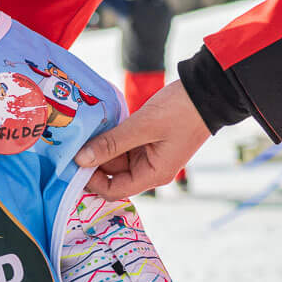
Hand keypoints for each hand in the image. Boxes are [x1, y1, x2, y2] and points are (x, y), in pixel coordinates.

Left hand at [77, 80, 209, 199]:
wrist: (207, 91)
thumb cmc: (180, 111)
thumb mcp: (143, 126)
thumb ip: (111, 143)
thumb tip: (81, 159)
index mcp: (153, 175)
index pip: (113, 190)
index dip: (91, 180)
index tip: (74, 162)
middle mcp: (150, 170)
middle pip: (112, 174)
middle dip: (93, 160)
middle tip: (74, 141)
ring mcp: (149, 155)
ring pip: (115, 158)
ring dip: (101, 146)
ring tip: (85, 129)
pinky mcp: (147, 141)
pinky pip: (123, 145)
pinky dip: (111, 137)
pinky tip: (99, 124)